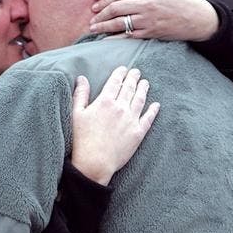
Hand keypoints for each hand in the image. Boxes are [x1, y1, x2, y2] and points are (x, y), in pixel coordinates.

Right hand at [71, 66, 159, 185]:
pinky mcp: (138, 133)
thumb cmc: (82, 140)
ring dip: (144, 89)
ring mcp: (131, 120)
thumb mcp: (76, 114)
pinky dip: (153, 110)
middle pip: (129, 88)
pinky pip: (148, 118)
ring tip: (145, 83)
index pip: (115, 82)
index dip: (120, 73)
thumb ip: (80, 94)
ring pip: (140, 100)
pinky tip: (156, 105)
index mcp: (105, 101)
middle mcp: (120, 108)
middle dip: (134, 78)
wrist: (95, 162)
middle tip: (137, 73)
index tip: (124, 69)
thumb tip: (82, 78)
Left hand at [89, 0, 218, 41]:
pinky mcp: (150, 33)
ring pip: (121, 23)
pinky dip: (116, 38)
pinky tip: (106, 40)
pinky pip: (129, 36)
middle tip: (92, 19)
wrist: (195, 17)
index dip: (105, 1)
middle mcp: (146, 4)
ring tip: (94, 29)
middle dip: (102, 15)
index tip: (95, 7)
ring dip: (105, 27)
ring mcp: (148, 20)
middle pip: (117, 8)